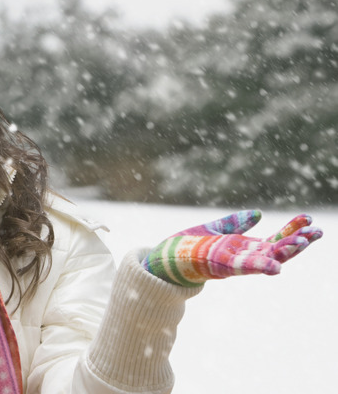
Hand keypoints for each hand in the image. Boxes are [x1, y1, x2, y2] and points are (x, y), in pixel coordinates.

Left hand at [142, 210, 321, 286]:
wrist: (163, 260)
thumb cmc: (187, 246)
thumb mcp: (214, 229)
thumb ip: (236, 223)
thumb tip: (259, 213)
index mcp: (243, 249)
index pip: (274, 241)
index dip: (292, 232)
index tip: (310, 220)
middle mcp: (241, 258)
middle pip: (276, 252)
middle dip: (297, 243)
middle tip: (319, 231)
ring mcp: (232, 264)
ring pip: (264, 260)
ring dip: (284, 253)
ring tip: (305, 242)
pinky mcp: (219, 266)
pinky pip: (242, 268)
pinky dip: (258, 268)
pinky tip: (276, 268)